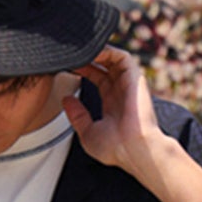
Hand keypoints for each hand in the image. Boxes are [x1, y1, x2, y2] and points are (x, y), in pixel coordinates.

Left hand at [63, 48, 166, 177]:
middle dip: (87, 59)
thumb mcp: (88, 133)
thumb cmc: (116, 149)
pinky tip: (91, 54)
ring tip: (78, 52)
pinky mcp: (135, 77)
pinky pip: (121, 56)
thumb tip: (66, 100)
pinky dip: (106, 52)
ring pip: (112, 58)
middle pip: (104, 65)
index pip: (97, 78)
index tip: (67, 68)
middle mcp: (120, 91)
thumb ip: (77, 116)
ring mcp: (128, 83)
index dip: (83, 70)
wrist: (135, 149)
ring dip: (95, 52)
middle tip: (70, 57)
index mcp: (111, 103)